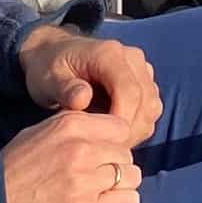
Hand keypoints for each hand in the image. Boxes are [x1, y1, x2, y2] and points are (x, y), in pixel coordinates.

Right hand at [0, 110, 143, 202]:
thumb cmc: (9, 175)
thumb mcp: (36, 136)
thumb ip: (73, 130)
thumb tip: (104, 133)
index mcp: (69, 126)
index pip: (119, 127)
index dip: (111, 143)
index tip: (100, 155)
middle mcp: (82, 150)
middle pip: (126, 153)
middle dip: (114, 166)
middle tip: (94, 181)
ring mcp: (87, 183)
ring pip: (131, 177)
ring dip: (118, 187)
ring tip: (96, 196)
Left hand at [18, 25, 161, 139]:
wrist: (53, 53)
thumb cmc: (48, 68)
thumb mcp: (48, 78)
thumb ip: (65, 89)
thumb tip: (83, 99)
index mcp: (110, 54)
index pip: (130, 92)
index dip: (121, 121)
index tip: (104, 143)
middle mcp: (132, 59)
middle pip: (146, 102)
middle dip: (129, 130)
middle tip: (104, 149)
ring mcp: (141, 69)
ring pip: (152, 107)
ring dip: (136, 129)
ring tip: (108, 142)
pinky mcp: (144, 80)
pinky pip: (151, 108)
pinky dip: (138, 125)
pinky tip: (115, 133)